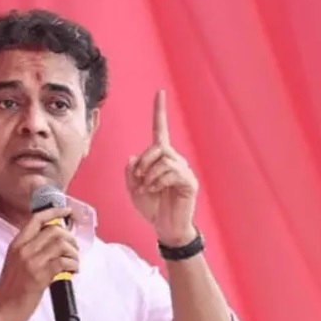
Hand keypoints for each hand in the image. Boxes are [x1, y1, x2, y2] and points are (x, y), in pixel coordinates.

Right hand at [0, 207, 78, 320]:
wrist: (3, 308)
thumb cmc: (11, 287)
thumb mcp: (16, 260)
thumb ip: (32, 248)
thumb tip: (55, 238)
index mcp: (17, 244)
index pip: (37, 219)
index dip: (55, 212)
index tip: (67, 211)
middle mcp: (24, 250)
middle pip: (54, 230)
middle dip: (70, 238)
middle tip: (73, 248)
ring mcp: (32, 263)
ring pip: (61, 245)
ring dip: (74, 253)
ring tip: (74, 261)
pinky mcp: (40, 277)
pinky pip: (63, 262)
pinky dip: (73, 265)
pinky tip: (73, 270)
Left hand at [125, 90, 198, 245]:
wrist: (166, 228)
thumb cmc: (152, 208)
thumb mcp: (133, 189)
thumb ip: (131, 173)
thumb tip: (134, 157)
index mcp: (161, 158)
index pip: (160, 130)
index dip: (159, 111)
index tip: (160, 92)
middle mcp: (174, 160)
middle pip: (158, 147)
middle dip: (144, 162)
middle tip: (138, 179)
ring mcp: (184, 170)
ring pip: (164, 160)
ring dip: (150, 175)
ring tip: (147, 188)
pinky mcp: (189, 182)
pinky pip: (171, 172)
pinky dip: (158, 181)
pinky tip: (156, 191)